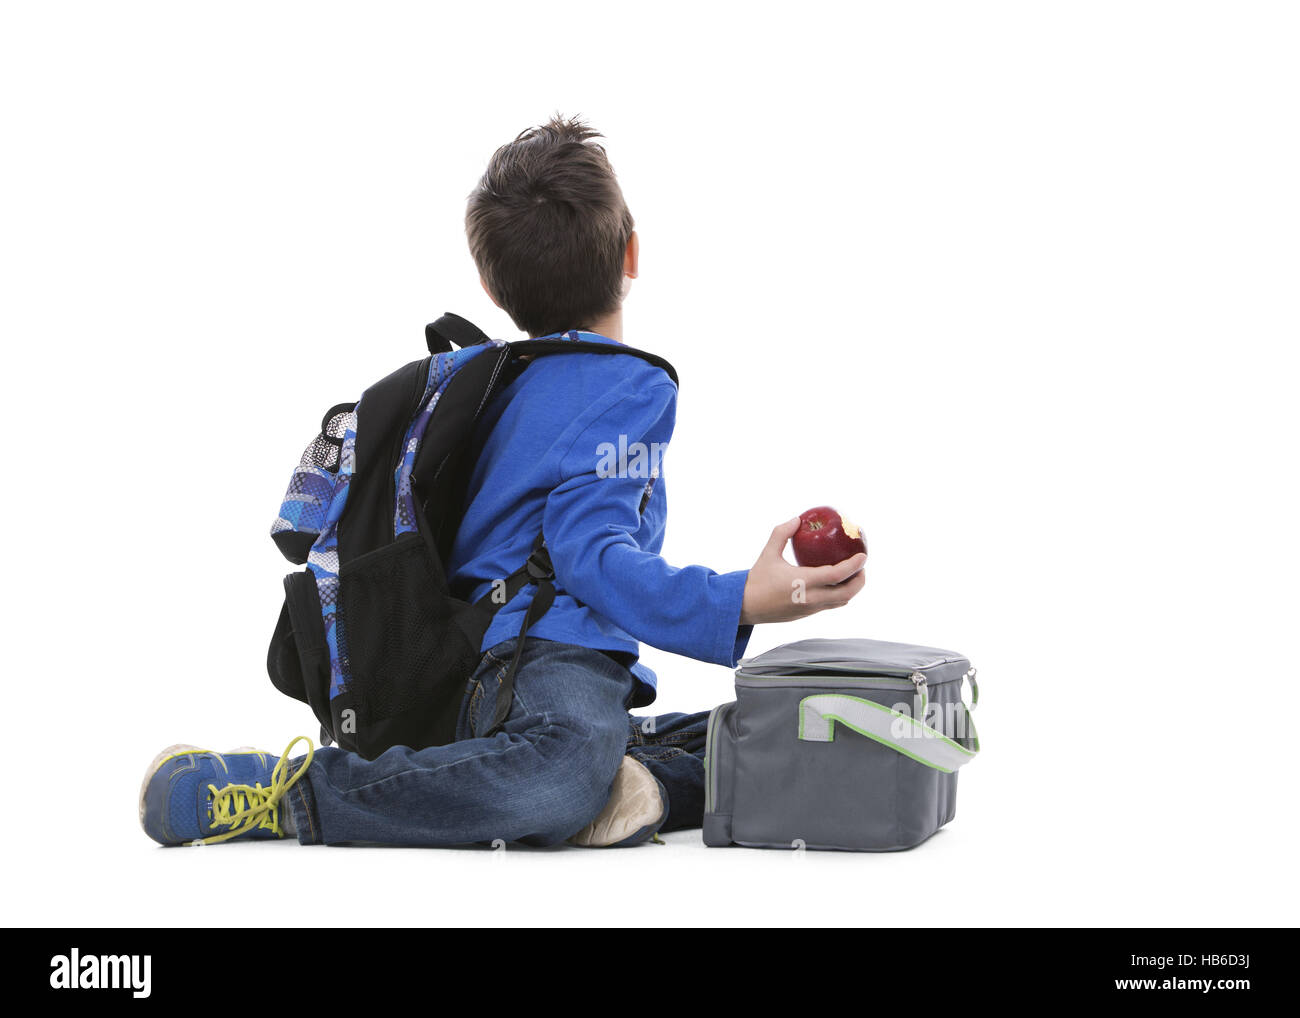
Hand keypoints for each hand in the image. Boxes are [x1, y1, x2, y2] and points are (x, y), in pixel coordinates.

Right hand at [739, 517, 867, 624]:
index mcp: (802, 582)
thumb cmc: (756, 579)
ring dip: (852, 589)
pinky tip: (836, 583)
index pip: (837, 575)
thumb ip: (782, 533)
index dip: (854, 566)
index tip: (863, 555)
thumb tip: (797, 519)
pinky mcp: (807, 615)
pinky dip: (839, 594)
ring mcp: (810, 609)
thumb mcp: (768, 553)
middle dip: (860, 580)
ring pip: (841, 602)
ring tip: (853, 574)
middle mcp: (810, 598)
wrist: (744, 607)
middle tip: (861, 566)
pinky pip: (830, 605)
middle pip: (847, 593)